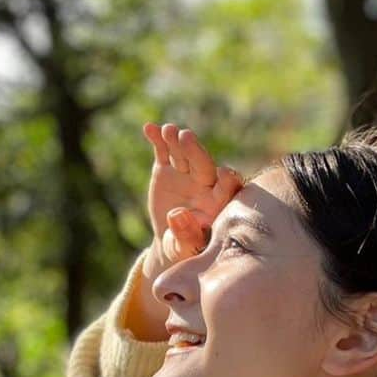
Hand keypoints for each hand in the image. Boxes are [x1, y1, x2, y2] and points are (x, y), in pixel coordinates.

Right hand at [141, 124, 244, 276]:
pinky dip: (157, 139)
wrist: (172, 241)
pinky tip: (149, 128)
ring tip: (169, 130)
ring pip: (184, 154)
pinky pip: (163, 151)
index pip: (227, 188)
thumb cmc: (185, 249)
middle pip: (203, 164)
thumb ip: (186, 234)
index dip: (227, 181)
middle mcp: (206, 184)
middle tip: (186, 137)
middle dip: (196, 151)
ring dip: (177, 141)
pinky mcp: (168, 168)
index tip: (223, 174)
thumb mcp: (185, 247)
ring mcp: (187, 173)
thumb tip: (178, 215)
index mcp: (218, 203)